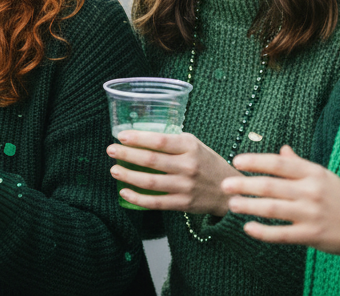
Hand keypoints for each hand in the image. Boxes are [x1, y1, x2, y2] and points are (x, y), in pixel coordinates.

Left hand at [107, 129, 239, 215]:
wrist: (228, 191)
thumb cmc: (207, 162)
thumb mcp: (195, 144)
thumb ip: (173, 141)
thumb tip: (141, 135)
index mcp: (190, 147)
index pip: (160, 140)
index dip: (138, 138)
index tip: (121, 135)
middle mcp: (188, 166)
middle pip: (151, 160)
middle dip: (127, 155)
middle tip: (111, 150)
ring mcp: (185, 187)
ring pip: (151, 182)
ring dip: (128, 176)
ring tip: (114, 170)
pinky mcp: (183, 204)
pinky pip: (156, 202)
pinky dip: (137, 198)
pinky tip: (124, 192)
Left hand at [222, 145, 339, 265]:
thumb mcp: (324, 176)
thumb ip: (300, 164)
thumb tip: (281, 149)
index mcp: (313, 173)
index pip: (278, 163)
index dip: (255, 161)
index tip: (236, 161)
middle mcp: (310, 191)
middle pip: (270, 186)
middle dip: (244, 185)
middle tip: (225, 185)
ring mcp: (311, 215)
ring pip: (273, 209)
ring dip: (249, 206)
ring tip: (231, 204)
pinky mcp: (311, 236)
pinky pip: (282, 234)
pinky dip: (264, 232)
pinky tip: (248, 228)